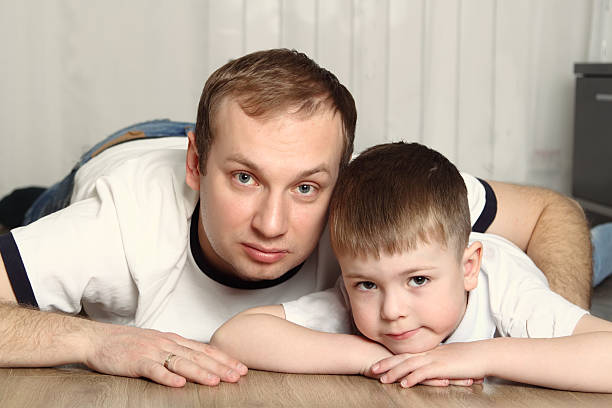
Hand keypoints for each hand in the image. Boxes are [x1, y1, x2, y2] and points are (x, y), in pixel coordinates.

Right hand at [84, 322, 247, 386]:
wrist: (97, 339)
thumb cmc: (127, 344)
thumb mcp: (157, 343)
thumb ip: (176, 351)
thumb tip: (199, 361)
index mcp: (173, 340)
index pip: (204, 349)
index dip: (224, 358)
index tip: (241, 367)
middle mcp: (166, 343)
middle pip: (198, 356)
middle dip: (221, 367)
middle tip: (238, 376)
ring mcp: (151, 351)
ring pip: (181, 362)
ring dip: (200, 372)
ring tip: (216, 381)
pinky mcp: (136, 362)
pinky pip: (154, 370)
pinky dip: (167, 377)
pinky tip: (179, 384)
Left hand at [369, 342, 486, 387]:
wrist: (484, 355)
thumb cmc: (469, 359)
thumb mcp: (449, 360)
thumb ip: (438, 364)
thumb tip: (430, 370)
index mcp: (430, 352)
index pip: (406, 355)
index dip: (391, 359)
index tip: (379, 363)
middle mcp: (429, 354)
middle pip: (403, 358)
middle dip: (386, 364)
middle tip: (372, 369)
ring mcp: (435, 359)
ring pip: (410, 365)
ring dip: (395, 372)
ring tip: (383, 379)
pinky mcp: (443, 367)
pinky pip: (424, 372)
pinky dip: (412, 378)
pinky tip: (404, 384)